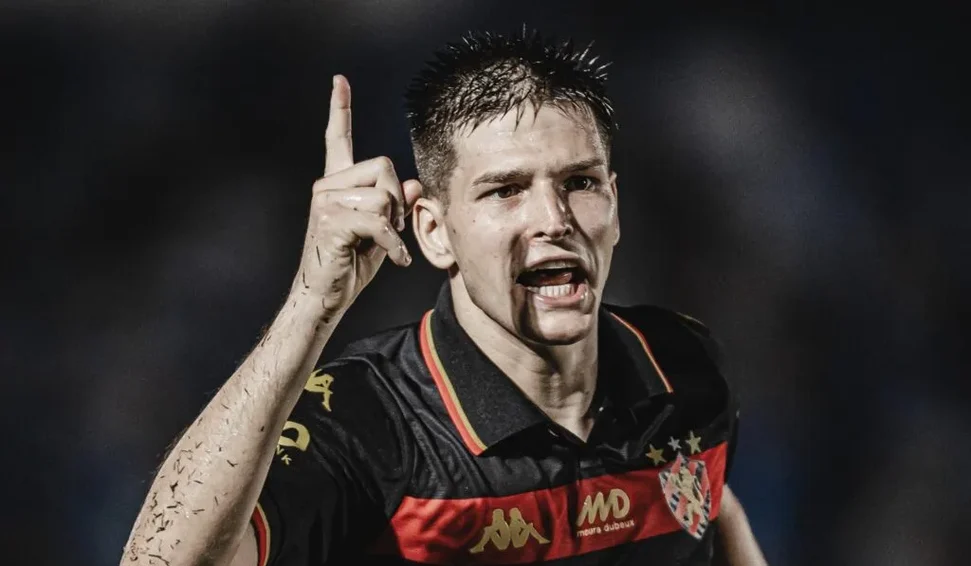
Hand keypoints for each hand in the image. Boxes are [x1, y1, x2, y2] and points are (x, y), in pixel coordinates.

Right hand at [294, 75, 422, 320]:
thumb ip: (397, 206)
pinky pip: (379, 221)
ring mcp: (325, 201)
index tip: (339, 81)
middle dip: (398, 199)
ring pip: (384, 195)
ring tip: (385, 245)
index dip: (340, 109)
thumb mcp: (382, 232)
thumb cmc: (351, 266)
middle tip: (391, 229)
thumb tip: (414, 184)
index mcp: (337, 184)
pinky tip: (395, 261)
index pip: (338, 139)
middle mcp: (327, 186)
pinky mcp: (331, 220)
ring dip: (395, 225)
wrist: (325, 297)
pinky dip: (393, 245)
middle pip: (384, 167)